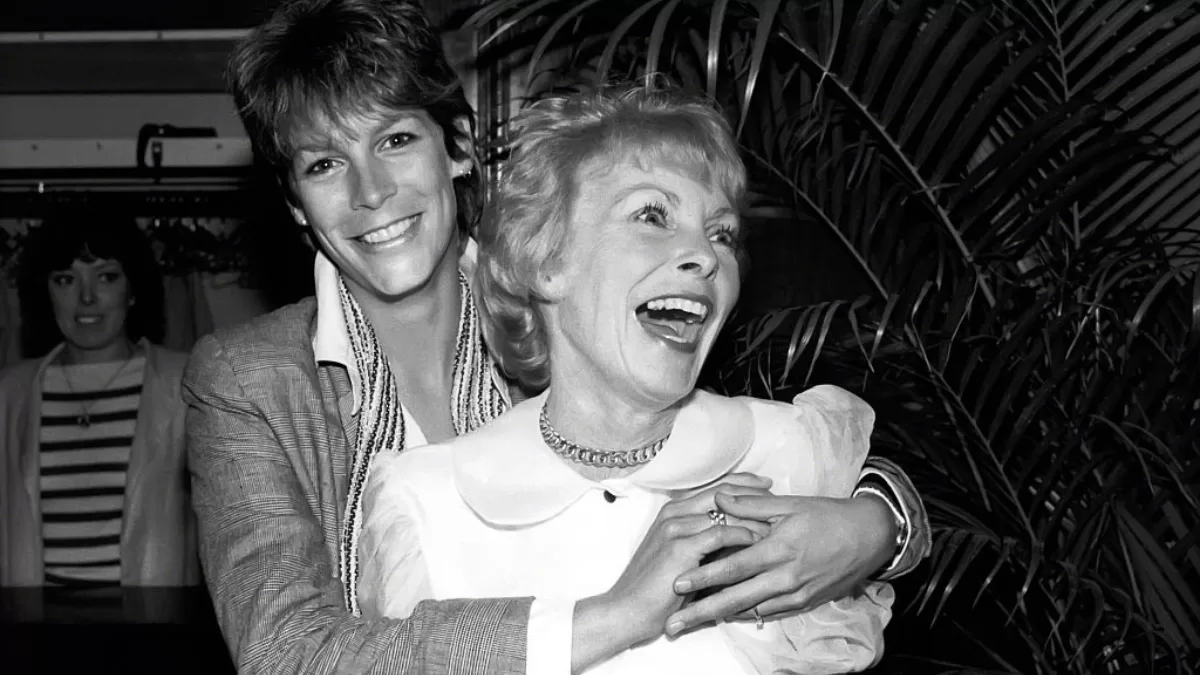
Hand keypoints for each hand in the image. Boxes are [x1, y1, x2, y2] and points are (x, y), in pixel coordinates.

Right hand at [571, 474, 771, 671]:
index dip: (743, 483)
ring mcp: (675, 528)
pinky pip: (720, 533)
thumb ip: (704, 540)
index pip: (715, 486)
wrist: (627, 610)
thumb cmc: (657, 588)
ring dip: (753, 516)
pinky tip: (758, 542)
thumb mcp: (682, 556)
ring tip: (776, 523)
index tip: (767, 486)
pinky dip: (742, 536)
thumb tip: (739, 533)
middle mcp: (673, 512)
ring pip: (725, 511)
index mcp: (673, 511)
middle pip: (723, 491)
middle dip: (754, 492)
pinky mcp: (679, 547)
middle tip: (778, 499)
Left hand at [665, 492, 895, 635]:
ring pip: (750, 610)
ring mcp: (795, 593)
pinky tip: (728, 616)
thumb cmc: (828, 516)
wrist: (869, 536)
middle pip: (735, 598)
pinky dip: (747, 614)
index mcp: (778, 548)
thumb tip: (719, 497)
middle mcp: (785, 576)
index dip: (703, 576)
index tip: (677, 583)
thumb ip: (751, 504)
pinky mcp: (805, 602)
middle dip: (701, 611)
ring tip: (693, 622)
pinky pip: (770, 612)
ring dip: (720, 616)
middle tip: (673, 622)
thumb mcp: (790, 504)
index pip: (732, 567)